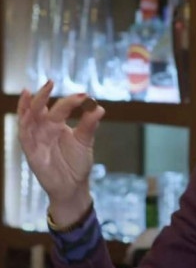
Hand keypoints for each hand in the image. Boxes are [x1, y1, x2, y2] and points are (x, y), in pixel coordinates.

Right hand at [17, 80, 104, 224]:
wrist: (73, 186)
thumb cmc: (77, 162)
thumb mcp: (85, 141)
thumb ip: (89, 125)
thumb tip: (99, 107)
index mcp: (57, 124)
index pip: (61, 107)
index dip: (71, 100)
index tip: (85, 95)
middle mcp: (45, 129)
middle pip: (40, 108)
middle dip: (43, 95)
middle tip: (51, 82)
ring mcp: (37, 139)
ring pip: (28, 118)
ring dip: (29, 105)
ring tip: (32, 91)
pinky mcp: (31, 152)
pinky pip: (24, 135)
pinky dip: (24, 124)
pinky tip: (27, 113)